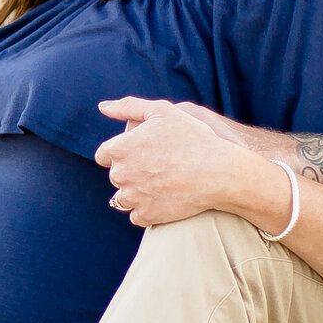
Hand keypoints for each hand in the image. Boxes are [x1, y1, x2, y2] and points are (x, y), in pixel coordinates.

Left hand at [94, 99, 286, 228]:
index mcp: (119, 149)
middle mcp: (120, 174)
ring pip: (123, 198)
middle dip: (131, 171)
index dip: (123, 152)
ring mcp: (132, 197)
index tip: (142, 152)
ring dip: (136, 192)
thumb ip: (128, 107)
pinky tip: (165, 199)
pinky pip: (137, 215)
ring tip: (161, 184)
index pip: (104, 155)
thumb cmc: (192, 137)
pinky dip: (147, 210)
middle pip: (116, 176)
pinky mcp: (146, 216)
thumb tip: (103, 107)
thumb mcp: (162, 111)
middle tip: (158, 166)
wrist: (219, 172)